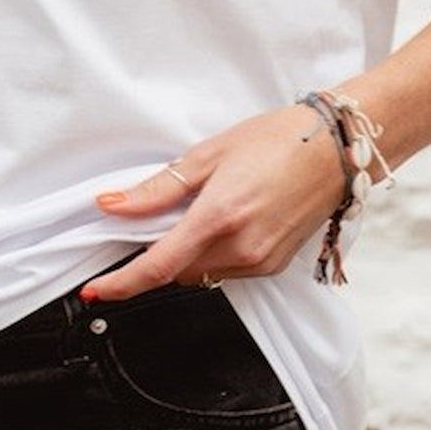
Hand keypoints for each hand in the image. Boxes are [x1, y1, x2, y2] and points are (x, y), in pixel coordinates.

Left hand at [81, 104, 345, 300]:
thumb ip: (158, 188)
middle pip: (176, 273)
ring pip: (201, 274)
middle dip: (156, 256)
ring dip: (185, 255)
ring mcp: (259, 262)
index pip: (156, 266)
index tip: (96, 290)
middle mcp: (240, 249)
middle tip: (150, 224)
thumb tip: (114, 205)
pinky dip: (211, 254)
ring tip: (196, 212)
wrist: (334, 149)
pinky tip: (221, 221)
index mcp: (218, 217)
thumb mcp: (208, 154)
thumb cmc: (276, 140)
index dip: (121, 284)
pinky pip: (226, 271)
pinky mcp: (273, 266)